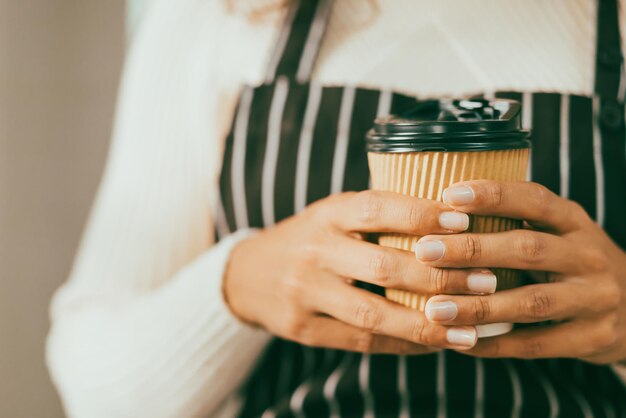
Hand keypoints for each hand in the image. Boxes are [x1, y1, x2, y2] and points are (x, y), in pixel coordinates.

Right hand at [224, 190, 487, 353]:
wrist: (249, 275)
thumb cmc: (310, 239)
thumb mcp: (334, 215)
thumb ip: (378, 217)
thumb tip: (452, 225)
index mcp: (326, 214)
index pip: (376, 208)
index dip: (421, 214)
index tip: (464, 222)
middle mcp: (314, 251)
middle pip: (382, 265)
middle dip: (439, 277)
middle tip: (486, 281)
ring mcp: (305, 293)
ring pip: (373, 313)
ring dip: (426, 324)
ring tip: (469, 329)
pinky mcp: (303, 329)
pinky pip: (361, 342)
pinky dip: (402, 344)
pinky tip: (435, 343)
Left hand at [414, 180, 625, 362]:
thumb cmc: (569, 261)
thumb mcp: (556, 231)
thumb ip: (514, 221)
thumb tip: (438, 209)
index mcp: (574, 221)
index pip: (534, 199)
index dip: (492, 195)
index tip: (447, 195)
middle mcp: (588, 255)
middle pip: (527, 249)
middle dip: (471, 250)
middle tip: (425, 251)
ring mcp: (595, 298)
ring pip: (531, 301)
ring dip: (478, 306)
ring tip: (434, 308)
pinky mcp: (592, 337)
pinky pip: (536, 344)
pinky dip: (494, 344)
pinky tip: (459, 341)